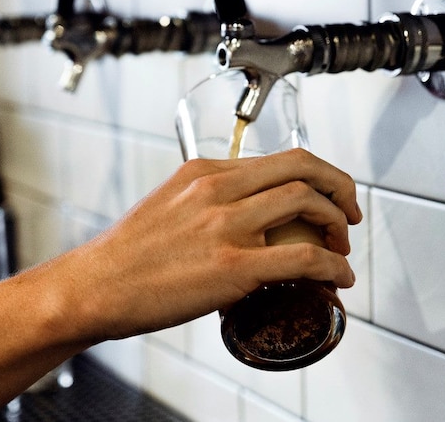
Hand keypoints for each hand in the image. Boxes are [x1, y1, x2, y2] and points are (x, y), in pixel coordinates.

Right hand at [51, 147, 360, 342]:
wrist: (96, 286)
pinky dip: (332, 267)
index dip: (317, 173)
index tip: (328, 193)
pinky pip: (303, 259)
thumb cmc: (125, 256)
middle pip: (302, 168)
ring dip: (338, 225)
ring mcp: (225, 226)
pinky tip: (338, 279)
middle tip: (349, 213)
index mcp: (202, 172)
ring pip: (307, 203)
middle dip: (339, 188)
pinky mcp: (232, 266)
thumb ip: (201, 203)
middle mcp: (216, 189)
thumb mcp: (164, 206)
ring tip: (341, 249)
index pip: (277, 158)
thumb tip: (234, 220)